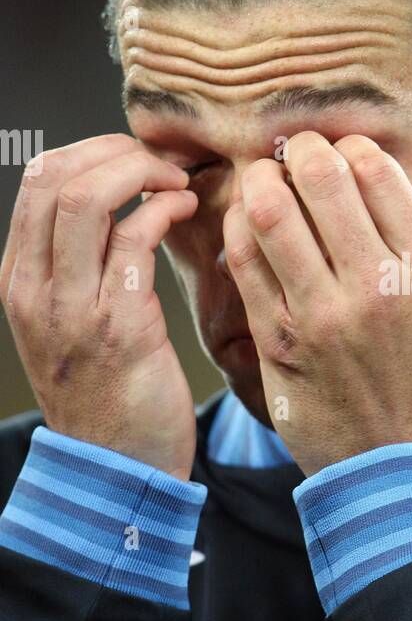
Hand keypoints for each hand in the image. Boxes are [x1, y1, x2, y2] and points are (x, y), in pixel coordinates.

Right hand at [0, 134, 198, 479]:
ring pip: (87, 197)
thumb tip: (116, 198)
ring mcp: (71, 308)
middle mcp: (34, 288)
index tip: (137, 156)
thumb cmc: (107, 392)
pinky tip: (183, 212)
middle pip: (56, 176)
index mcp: (19, 279)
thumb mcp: (69, 324)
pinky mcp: (118, 326)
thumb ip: (78, 266)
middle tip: (163, 164)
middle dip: (118, 151)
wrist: (115, 470)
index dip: (92, 150)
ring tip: (175, 183)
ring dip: (142, 173)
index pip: (36, 179)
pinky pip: (134, 239)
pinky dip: (162, 210)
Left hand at [222, 132, 411, 475]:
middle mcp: (376, 286)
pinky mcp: (278, 341)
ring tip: (266, 178)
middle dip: (303, 150)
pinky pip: (245, 262)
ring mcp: (322, 316)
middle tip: (299, 154)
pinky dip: (238, 226)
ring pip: (272, 212)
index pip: (376, 169)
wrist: (402, 466)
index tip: (346, 156)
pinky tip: (246, 220)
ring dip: (262, 179)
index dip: (353, 147)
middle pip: (321, 177)